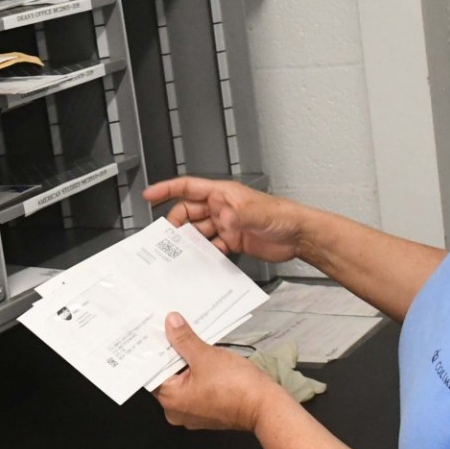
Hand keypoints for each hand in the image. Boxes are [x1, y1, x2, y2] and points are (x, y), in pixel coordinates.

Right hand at [143, 176, 304, 263]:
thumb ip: (238, 215)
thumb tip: (222, 218)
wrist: (299, 236)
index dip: (167, 189)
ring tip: (181, 253)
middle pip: (189, 212)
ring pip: (198, 231)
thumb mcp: (258, 213)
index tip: (150, 195)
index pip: (188, 187)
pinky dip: (205, 254)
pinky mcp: (233, 241)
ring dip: (190, 242)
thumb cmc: (283, 215)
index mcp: (224, 194)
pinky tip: (202, 260)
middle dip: (177, 224)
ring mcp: (227, 225)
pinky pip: (211, 247)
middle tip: (169, 238)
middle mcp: (222, 208)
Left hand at [152, 314, 288, 432]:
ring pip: (184, 381)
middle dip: (175, 354)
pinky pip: (197, 389)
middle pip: (168, 376)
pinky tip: (208, 360)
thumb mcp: (205, 356)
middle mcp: (177, 411)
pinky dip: (200, 375)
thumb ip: (184, 339)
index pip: (153, 371)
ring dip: (189, 363)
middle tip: (178, 333)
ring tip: (196, 344)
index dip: (157, 349)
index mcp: (170, 400)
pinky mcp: (208, 412)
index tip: (160, 332)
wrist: (265, 406)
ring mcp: (193, 413)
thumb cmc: (236, 387)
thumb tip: (171, 323)